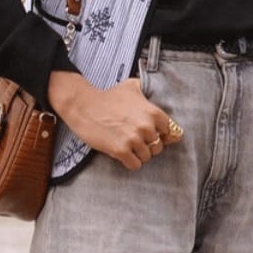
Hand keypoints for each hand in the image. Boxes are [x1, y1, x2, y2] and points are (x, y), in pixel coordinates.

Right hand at [47, 72, 181, 170]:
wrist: (84, 106)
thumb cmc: (108, 97)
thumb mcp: (131, 86)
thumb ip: (147, 92)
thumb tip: (156, 95)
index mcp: (152, 112)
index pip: (168, 131)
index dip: (158, 133)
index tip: (148, 132)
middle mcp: (146, 126)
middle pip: (158, 146)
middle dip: (147, 145)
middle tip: (134, 140)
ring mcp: (133, 139)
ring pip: (147, 157)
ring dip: (138, 154)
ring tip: (127, 146)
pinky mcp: (120, 150)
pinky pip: (135, 165)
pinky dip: (130, 162)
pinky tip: (122, 154)